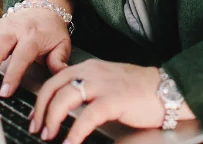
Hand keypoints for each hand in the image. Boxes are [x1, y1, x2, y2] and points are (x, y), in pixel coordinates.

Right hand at [0, 8, 70, 96]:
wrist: (44, 7)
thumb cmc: (52, 30)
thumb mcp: (62, 43)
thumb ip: (59, 60)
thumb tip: (60, 74)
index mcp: (33, 35)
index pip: (21, 56)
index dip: (13, 74)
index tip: (5, 91)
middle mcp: (15, 29)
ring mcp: (1, 26)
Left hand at [29, 59, 194, 142]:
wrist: (166, 89)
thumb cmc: (138, 89)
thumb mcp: (108, 82)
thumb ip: (88, 89)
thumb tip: (66, 107)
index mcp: (89, 68)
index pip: (56, 79)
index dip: (41, 99)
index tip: (36, 116)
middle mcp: (92, 72)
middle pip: (54, 87)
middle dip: (41, 109)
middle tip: (37, 128)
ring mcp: (103, 85)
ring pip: (65, 98)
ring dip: (52, 119)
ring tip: (48, 135)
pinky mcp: (114, 100)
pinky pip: (86, 117)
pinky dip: (74, 133)